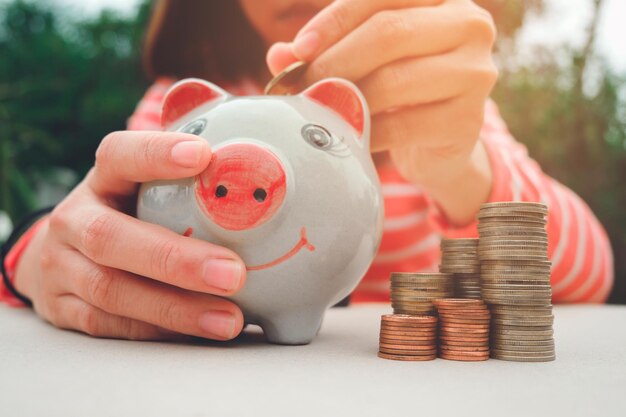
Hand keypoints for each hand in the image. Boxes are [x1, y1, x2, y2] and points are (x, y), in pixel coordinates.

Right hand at [14, 131, 246, 340]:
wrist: (63, 257)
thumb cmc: (129, 212)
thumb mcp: (146, 183)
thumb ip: (189, 159)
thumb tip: (254, 121)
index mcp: (102, 180)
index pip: (119, 154)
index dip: (155, 153)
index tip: (204, 155)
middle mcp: (74, 219)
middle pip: (112, 237)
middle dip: (176, 260)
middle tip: (234, 274)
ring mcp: (61, 266)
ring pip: (112, 290)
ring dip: (175, 308)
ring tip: (230, 319)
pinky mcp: (62, 308)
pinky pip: (109, 324)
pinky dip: (157, 330)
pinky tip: (199, 332)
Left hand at [267, 0, 496, 223]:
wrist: (441, 142)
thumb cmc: (401, 90)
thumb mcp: (367, 60)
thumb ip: (328, 50)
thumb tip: (278, 55)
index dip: (336, 20)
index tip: (299, 49)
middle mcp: (470, 24)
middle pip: (389, 33)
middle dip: (335, 61)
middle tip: (302, 87)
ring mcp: (476, 72)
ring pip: (395, 79)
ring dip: (346, 98)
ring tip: (318, 111)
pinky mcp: (468, 120)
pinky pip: (403, 126)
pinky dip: (367, 132)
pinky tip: (348, 136)